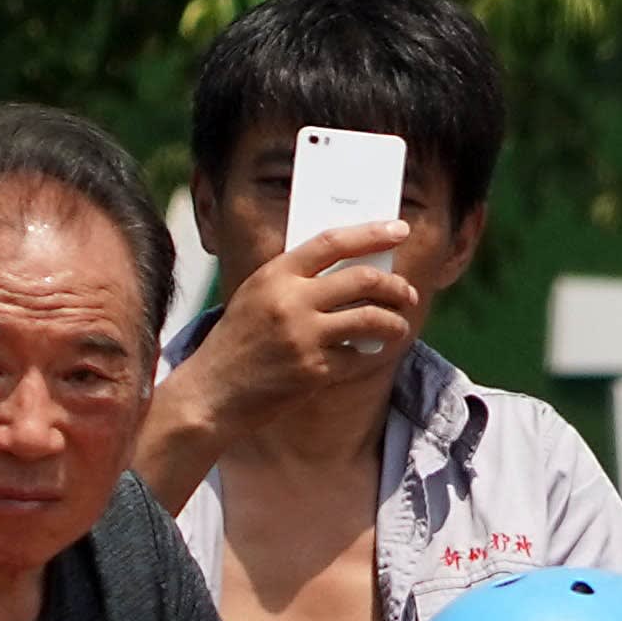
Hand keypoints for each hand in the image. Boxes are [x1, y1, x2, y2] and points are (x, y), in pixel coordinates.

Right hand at [178, 226, 422, 436]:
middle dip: (394, 286)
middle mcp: (291, 301)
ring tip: (399, 325)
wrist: (215, 390)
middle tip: (407, 293)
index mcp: (276, 274)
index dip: (371, 233)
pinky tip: (373, 352)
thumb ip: (295, 279)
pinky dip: (371, 353)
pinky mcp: (314, 370)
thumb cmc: (240, 340)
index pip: (332, 241)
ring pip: (370, 319)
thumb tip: (350, 268)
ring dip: (394, 322)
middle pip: (362, 280)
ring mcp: (303, 336)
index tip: (399, 230)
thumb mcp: (258, 295)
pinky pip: (359, 356)